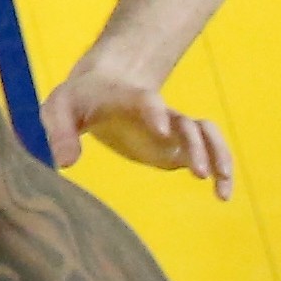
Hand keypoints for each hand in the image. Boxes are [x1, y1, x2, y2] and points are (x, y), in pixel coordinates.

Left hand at [42, 61, 235, 198]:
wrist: (103, 85)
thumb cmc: (79, 98)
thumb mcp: (58, 108)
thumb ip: (59, 132)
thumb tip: (66, 164)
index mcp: (129, 98)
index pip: (146, 101)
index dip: (154, 113)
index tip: (162, 130)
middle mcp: (158, 113)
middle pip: (185, 122)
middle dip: (195, 144)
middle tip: (199, 172)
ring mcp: (171, 129)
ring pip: (206, 135)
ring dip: (218, 156)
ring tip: (222, 191)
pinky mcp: (176, 147)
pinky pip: (208, 154)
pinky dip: (220, 170)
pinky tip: (222, 195)